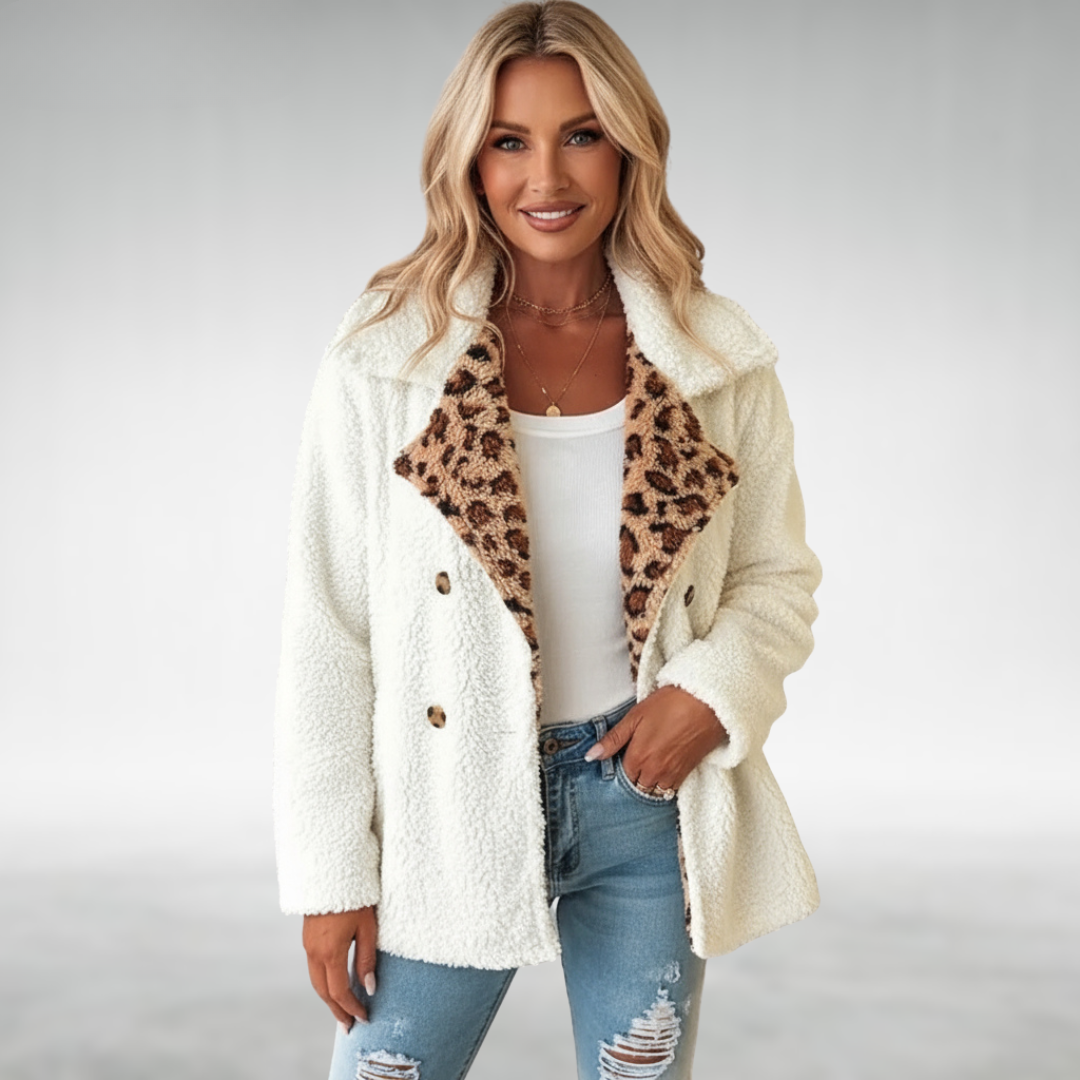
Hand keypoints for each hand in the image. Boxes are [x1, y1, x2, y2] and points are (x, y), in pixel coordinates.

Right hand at [303, 906, 377, 1032]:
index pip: (339, 991)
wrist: (331, 870)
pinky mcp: (308, 937)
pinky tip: (334, 985)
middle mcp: (314, 951)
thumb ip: (367, 958)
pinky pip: (314, 968)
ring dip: (329, 998)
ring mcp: (308, 945)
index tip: (364, 1018)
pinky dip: (324, 983)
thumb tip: (369, 988)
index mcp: (330, 951)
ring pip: (316, 981)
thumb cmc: (355, 896)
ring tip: (342, 1011)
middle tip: (349, 1026)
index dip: (351, 1008)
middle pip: (323, 991)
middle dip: (336, 1010)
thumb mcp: (368, 926)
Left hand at [585, 685, 727, 793]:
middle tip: (637, 759)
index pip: (622, 775)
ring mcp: (672, 775)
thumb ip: (613, 739)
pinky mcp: (688, 773)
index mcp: (638, 758)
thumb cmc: (671, 704)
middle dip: (634, 777)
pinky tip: (665, 767)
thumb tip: (591, 756)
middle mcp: (654, 772)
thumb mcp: (636, 716)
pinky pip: (671, 789)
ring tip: (650, 764)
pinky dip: (664, 783)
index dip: (621, 765)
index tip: (624, 755)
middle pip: (637, 786)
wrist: (708, 703)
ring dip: (649, 783)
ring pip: (654, 791)